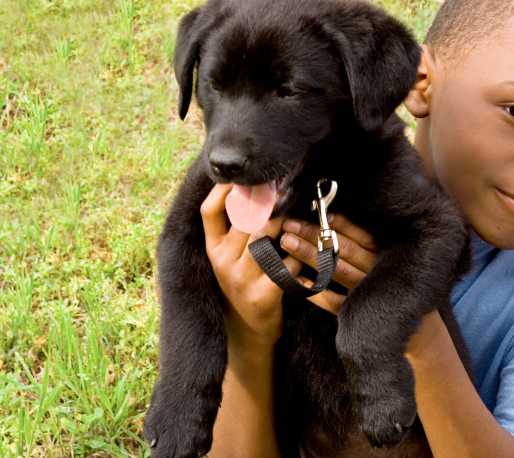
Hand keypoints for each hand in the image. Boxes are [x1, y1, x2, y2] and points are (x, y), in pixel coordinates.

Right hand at [201, 184, 302, 351]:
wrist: (246, 337)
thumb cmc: (243, 287)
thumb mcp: (228, 259)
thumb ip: (234, 230)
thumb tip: (248, 189)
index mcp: (212, 249)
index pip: (209, 211)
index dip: (225, 190)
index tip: (245, 176)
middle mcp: (222, 262)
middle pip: (245, 220)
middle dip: (268, 202)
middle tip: (284, 188)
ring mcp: (240, 280)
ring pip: (265, 239)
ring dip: (286, 226)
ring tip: (297, 219)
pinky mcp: (262, 296)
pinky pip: (284, 265)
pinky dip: (297, 257)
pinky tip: (303, 256)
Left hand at [278, 212, 377, 314]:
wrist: (392, 317)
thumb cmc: (381, 274)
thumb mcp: (380, 253)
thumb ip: (361, 239)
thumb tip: (331, 217)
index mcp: (384, 255)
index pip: (361, 236)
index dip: (339, 224)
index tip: (316, 213)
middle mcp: (375, 273)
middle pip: (343, 250)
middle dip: (315, 235)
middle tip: (290, 225)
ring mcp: (364, 293)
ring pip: (336, 270)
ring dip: (310, 255)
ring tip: (287, 242)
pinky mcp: (353, 311)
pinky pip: (331, 300)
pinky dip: (313, 289)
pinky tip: (295, 277)